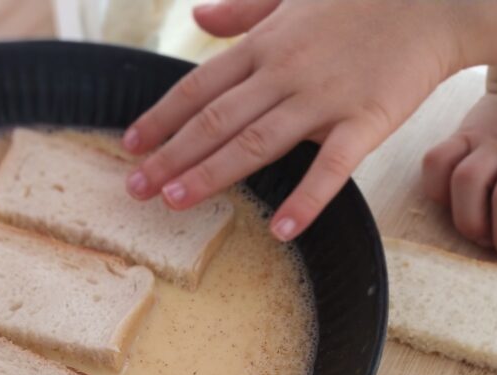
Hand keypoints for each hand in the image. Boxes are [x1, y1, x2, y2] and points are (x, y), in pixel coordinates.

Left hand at [122, 0, 461, 240]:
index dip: (161, 118)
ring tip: (176, 202)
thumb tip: (196, 17)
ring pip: (257, 142)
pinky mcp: (366, 121)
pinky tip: (283, 231)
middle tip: (135, 189)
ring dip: (213, 174)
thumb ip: (244, 10)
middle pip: (216, 120)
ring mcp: (325, 98)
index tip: (129, 145)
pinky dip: (307, 199)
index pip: (199, 86)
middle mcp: (286, 72)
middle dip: (171, 156)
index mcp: (267, 44)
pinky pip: (332, 166)